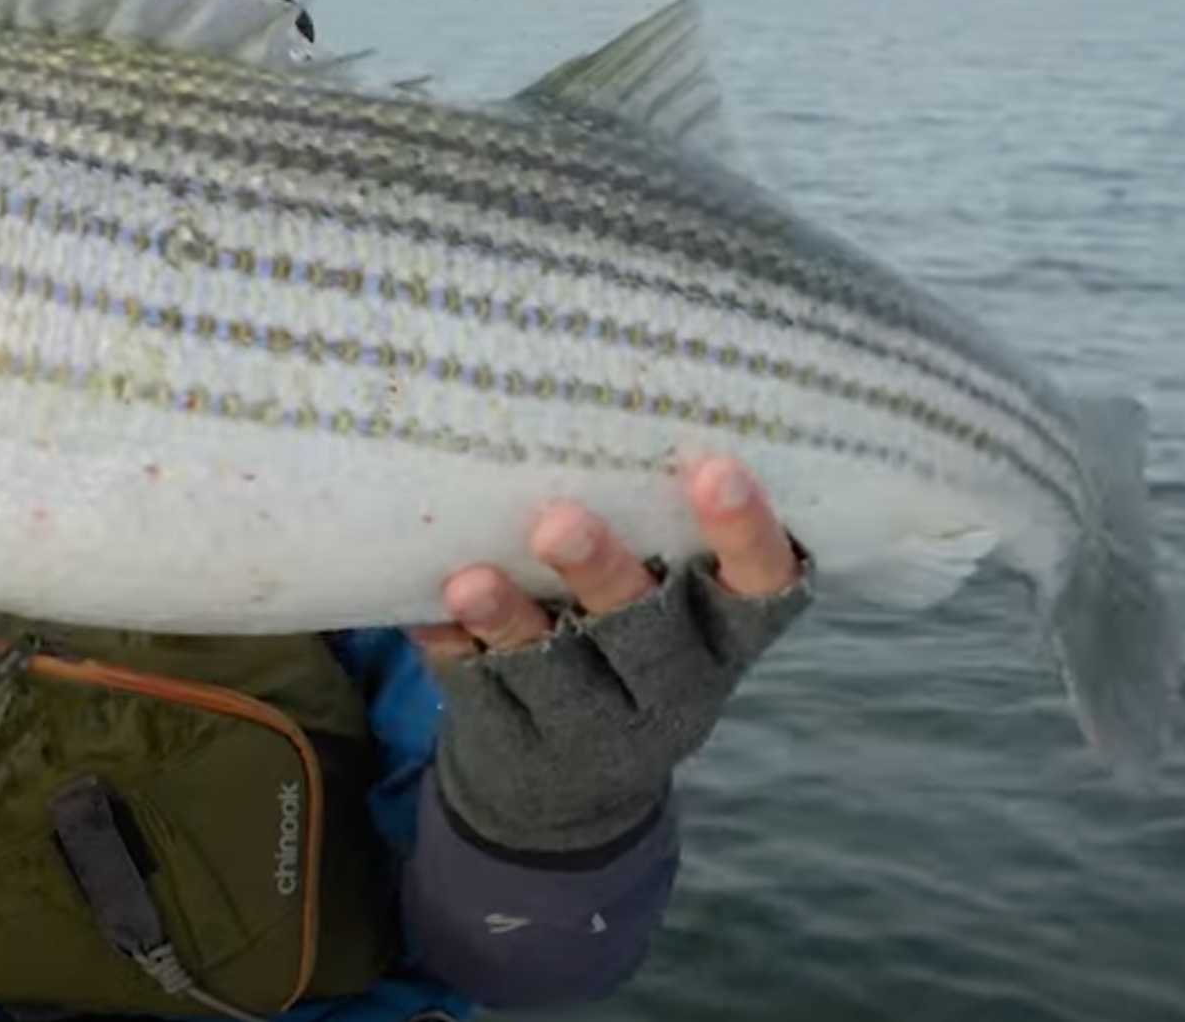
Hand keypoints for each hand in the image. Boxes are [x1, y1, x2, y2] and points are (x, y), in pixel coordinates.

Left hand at [411, 455, 813, 853]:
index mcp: (725, 633)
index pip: (761, 584)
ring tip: (470, 580)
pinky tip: (424, 610)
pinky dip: (452, 645)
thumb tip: (601, 402)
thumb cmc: (639, 637)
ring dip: (512, 618)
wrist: (574, 783)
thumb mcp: (680, 599)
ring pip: (556, 667)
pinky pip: (481, 686)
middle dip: (602, 574)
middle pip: (645, 630)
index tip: (714, 470)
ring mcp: (593, 718)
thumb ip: (658, 527)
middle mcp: (672, 679)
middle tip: (558, 522)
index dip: (744, 533)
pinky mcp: (519, 731)